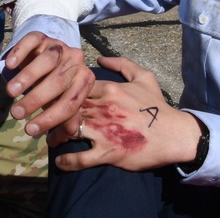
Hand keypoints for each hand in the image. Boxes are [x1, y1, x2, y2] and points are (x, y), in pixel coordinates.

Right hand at [3, 31, 93, 136]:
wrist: (47, 56)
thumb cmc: (54, 85)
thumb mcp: (61, 101)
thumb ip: (63, 119)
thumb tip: (55, 141)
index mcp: (84, 80)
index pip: (70, 103)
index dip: (50, 118)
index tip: (30, 130)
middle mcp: (76, 61)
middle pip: (58, 82)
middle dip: (36, 100)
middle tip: (17, 114)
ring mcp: (59, 46)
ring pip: (47, 61)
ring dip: (27, 78)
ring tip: (10, 93)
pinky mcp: (42, 36)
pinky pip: (32, 41)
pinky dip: (20, 52)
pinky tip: (10, 65)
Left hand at [48, 57, 201, 172]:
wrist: (175, 135)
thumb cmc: (158, 106)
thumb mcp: (144, 77)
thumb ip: (122, 64)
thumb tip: (100, 57)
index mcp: (109, 89)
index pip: (73, 84)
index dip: (59, 89)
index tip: (52, 95)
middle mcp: (103, 108)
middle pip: (65, 106)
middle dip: (51, 112)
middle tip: (43, 118)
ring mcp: (104, 131)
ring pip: (68, 130)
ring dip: (54, 137)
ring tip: (50, 140)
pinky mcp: (109, 152)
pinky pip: (81, 158)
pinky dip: (67, 161)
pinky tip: (61, 162)